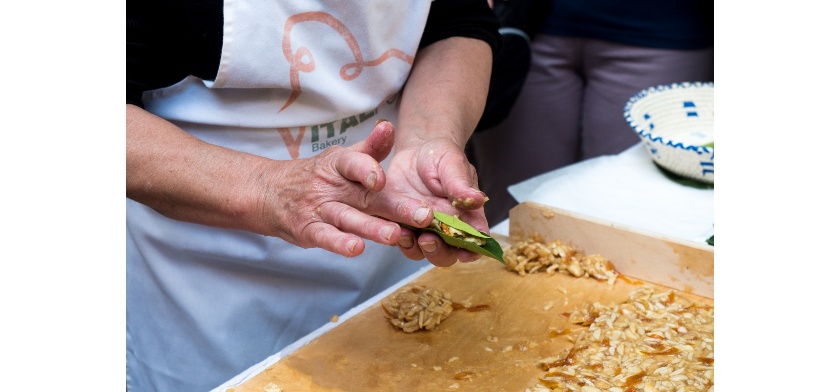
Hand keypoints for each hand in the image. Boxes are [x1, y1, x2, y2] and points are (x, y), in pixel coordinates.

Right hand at [256, 120, 436, 257]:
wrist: (269, 193)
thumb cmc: (318, 176)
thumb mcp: (341, 159)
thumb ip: (370, 148)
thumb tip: (390, 127)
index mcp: (339, 165)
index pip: (353, 163)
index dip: (368, 168)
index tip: (384, 178)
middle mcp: (330, 187)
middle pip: (365, 196)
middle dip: (395, 206)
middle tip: (423, 215)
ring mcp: (318, 209)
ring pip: (348, 219)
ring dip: (371, 227)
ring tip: (394, 235)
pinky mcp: (308, 230)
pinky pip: (325, 237)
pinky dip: (339, 243)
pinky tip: (356, 249)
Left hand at [378, 121, 488, 266]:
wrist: (415, 151)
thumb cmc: (442, 157)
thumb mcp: (452, 165)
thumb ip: (461, 185)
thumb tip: (479, 200)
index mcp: (466, 217)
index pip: (474, 241)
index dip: (472, 251)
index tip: (465, 252)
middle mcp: (445, 229)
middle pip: (446, 254)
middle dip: (438, 252)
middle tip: (428, 240)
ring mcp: (422, 229)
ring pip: (420, 252)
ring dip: (414, 249)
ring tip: (407, 235)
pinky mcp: (401, 224)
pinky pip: (398, 239)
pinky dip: (396, 238)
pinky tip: (393, 229)